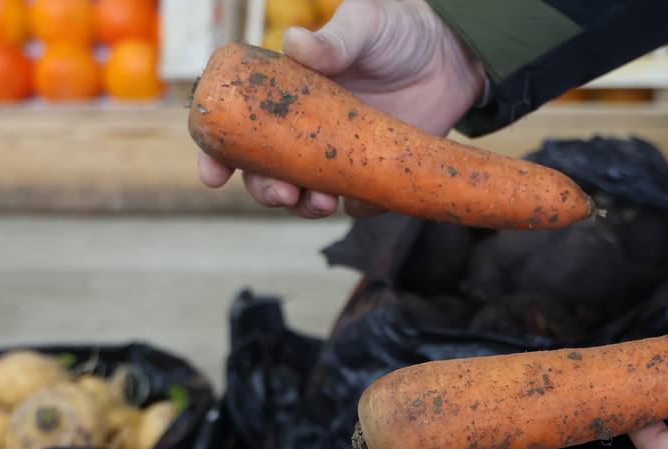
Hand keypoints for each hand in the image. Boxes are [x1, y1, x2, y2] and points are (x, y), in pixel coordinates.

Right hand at [196, 0, 484, 218]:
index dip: (218, 154)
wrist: (453, 52)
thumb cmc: (397, 29)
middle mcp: (303, 129)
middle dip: (264, 190)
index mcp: (284, 93)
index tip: (213, 174)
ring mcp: (337, 154)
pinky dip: (356, 205)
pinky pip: (358, 203)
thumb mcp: (364, 24)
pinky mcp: (373, 173)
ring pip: (305, 195)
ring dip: (303, 206)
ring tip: (319, 201)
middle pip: (265, 172)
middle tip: (282, 193)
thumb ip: (333, 40)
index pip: (238, 127)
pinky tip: (362, 195)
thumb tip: (295, 43)